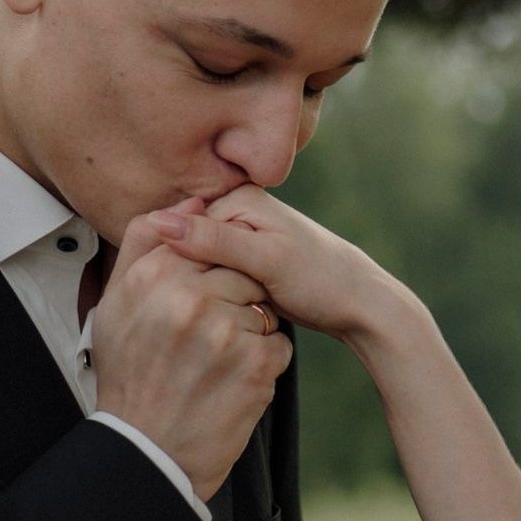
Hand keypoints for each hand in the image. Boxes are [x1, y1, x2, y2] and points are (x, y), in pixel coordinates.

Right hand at [88, 207, 289, 501]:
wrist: (147, 453)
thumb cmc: (131, 377)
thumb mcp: (116, 305)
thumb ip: (145, 246)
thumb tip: (187, 205)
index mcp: (153, 278)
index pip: (206, 244)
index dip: (211, 272)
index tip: (204, 298)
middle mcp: (189, 299)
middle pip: (240, 274)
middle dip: (234, 301)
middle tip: (209, 339)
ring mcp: (226, 333)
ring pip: (261, 308)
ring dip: (248, 333)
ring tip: (215, 365)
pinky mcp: (256, 367)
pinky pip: (278, 344)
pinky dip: (262, 363)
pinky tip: (230, 383)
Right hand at [154, 187, 402, 352]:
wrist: (361, 305)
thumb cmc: (322, 281)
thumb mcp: (268, 261)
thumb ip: (216, 241)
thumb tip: (159, 221)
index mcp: (239, 198)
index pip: (181, 227)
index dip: (173, 264)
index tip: (176, 300)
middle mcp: (238, 213)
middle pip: (189, 248)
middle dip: (188, 280)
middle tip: (195, 317)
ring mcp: (242, 240)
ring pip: (200, 268)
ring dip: (199, 292)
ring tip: (206, 321)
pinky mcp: (247, 265)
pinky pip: (215, 281)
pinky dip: (214, 299)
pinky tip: (215, 321)